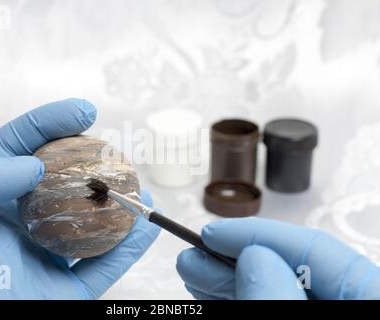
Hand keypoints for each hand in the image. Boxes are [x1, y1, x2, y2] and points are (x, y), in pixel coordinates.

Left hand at [0, 98, 159, 298]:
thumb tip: (32, 165)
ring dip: (119, 206)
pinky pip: (102, 269)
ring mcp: (43, 261)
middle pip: (62, 185)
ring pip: (89, 227)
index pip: (20, 153)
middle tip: (115, 149)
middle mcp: (18, 228)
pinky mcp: (63, 295)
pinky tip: (146, 227)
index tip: (84, 112)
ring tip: (139, 187)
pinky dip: (128, 249)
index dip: (50, 126)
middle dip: (90, 163)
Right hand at [176, 217, 379, 299]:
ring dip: (229, 280)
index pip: (314, 250)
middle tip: (193, 257)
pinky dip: (239, 299)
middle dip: (233, 261)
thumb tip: (254, 257)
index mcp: (368, 298)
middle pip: (289, 269)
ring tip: (194, 274)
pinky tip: (213, 294)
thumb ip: (279, 301)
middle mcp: (349, 303)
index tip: (214, 233)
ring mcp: (327, 314)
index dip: (258, 234)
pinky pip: (270, 304)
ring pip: (274, 289)